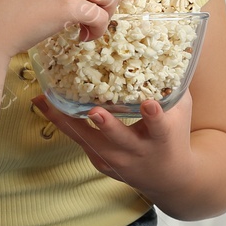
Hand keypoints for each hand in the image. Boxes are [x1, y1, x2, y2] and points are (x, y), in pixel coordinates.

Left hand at [31, 89, 195, 201]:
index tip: (149, 104)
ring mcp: (116, 160)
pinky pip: (79, 140)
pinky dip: (63, 123)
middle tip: (94, 111)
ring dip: (66, 120)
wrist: (168, 178)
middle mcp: (137, 151)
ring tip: (45, 100)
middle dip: (107, 126)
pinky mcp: (100, 162)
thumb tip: (173, 47)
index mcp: (161, 138)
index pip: (159, 126)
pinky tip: (45, 105)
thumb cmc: (175, 135)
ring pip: (88, 140)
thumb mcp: (181, 111)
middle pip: (120, 138)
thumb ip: (174, 84)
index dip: (154, 116)